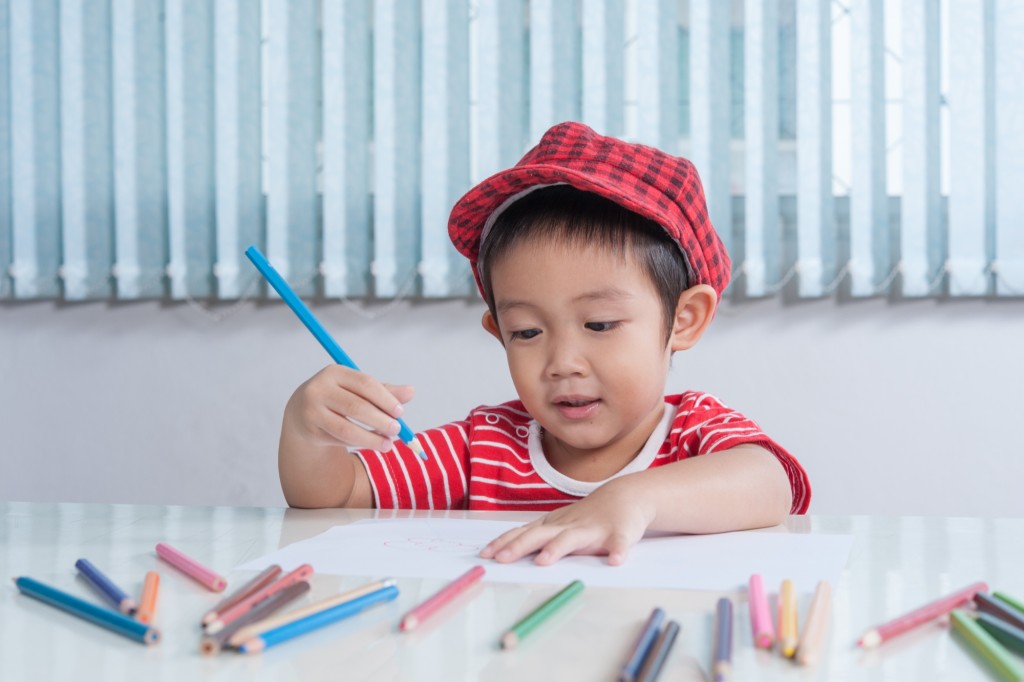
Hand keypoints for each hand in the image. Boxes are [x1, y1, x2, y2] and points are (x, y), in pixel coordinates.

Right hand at [282, 364, 413, 451]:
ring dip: (371, 439)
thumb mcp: (359, 390)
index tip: (401, 412)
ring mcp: (312, 412)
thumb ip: (385, 391)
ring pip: (346, 429)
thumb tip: (412, 392)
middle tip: (397, 430)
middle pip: (355, 407)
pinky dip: (359, 443)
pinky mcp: (311, 431)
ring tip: (388, 444)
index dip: (385, 398)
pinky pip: (340, 440)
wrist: (302, 413)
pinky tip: (372, 443)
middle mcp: (319, 390)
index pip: (365, 384)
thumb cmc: (339, 397)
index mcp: (334, 373)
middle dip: (380, 421)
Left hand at [479, 477, 655, 565]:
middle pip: (540, 535)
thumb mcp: (558, 524)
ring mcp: (593, 530)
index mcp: (553, 526)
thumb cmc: (586, 516)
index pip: (523, 533)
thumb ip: (535, 536)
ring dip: (558, 548)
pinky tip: (616, 561)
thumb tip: (502, 551)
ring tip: (544, 560)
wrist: (626, 496)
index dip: (504, 543)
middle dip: (520, 546)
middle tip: (502, 559)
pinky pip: (619, 544)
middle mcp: (569, 527)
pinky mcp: (620, 534)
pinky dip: (618, 551)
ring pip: (573, 539)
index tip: (485, 554)